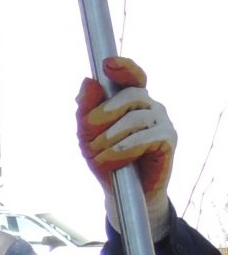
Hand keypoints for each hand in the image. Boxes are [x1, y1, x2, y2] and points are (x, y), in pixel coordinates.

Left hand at [78, 57, 175, 236]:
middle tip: (88, 138)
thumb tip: (88, 81)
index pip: (132, 76)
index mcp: (131, 99)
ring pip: (135, 118)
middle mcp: (150, 105)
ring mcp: (162, 120)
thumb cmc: (105, 157)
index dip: (124, 67)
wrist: (122, 191)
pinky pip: (144, 137)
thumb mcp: (87, 135)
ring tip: (97, 155)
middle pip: (129, 96)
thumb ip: (85, 110)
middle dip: (102, 116)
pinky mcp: (169, 139)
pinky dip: (122, 149)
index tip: (107, 63)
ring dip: (108, 138)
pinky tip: (110, 159)